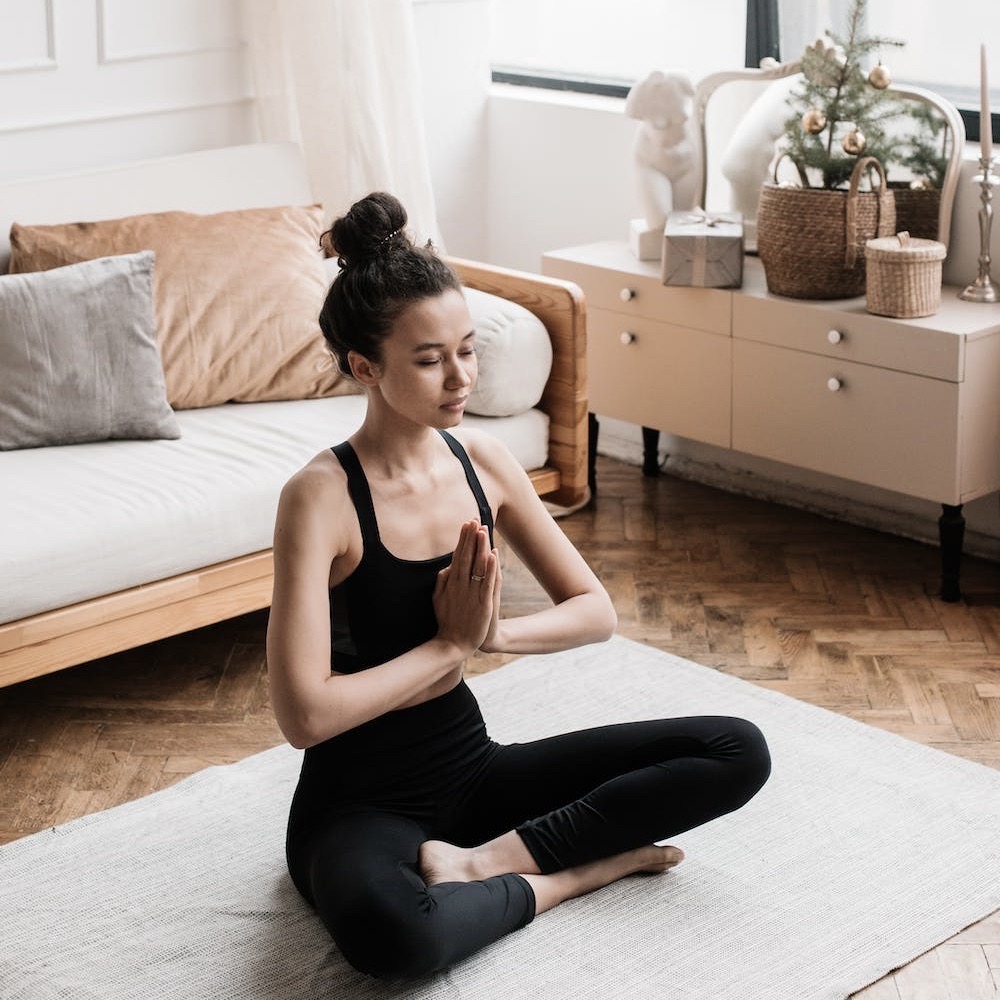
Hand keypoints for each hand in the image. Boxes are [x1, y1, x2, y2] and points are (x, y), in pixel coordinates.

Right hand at [433, 520, 498, 657]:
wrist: (454, 644)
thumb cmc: (447, 621)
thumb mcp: (437, 599)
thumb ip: (441, 582)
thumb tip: (445, 567)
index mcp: (451, 583)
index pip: (457, 555)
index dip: (463, 539)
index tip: (467, 523)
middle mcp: (460, 585)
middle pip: (466, 556)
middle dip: (470, 538)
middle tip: (474, 519)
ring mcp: (471, 594)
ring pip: (476, 566)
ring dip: (479, 548)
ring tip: (483, 530)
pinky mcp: (482, 604)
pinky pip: (486, 583)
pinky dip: (489, 569)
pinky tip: (492, 555)